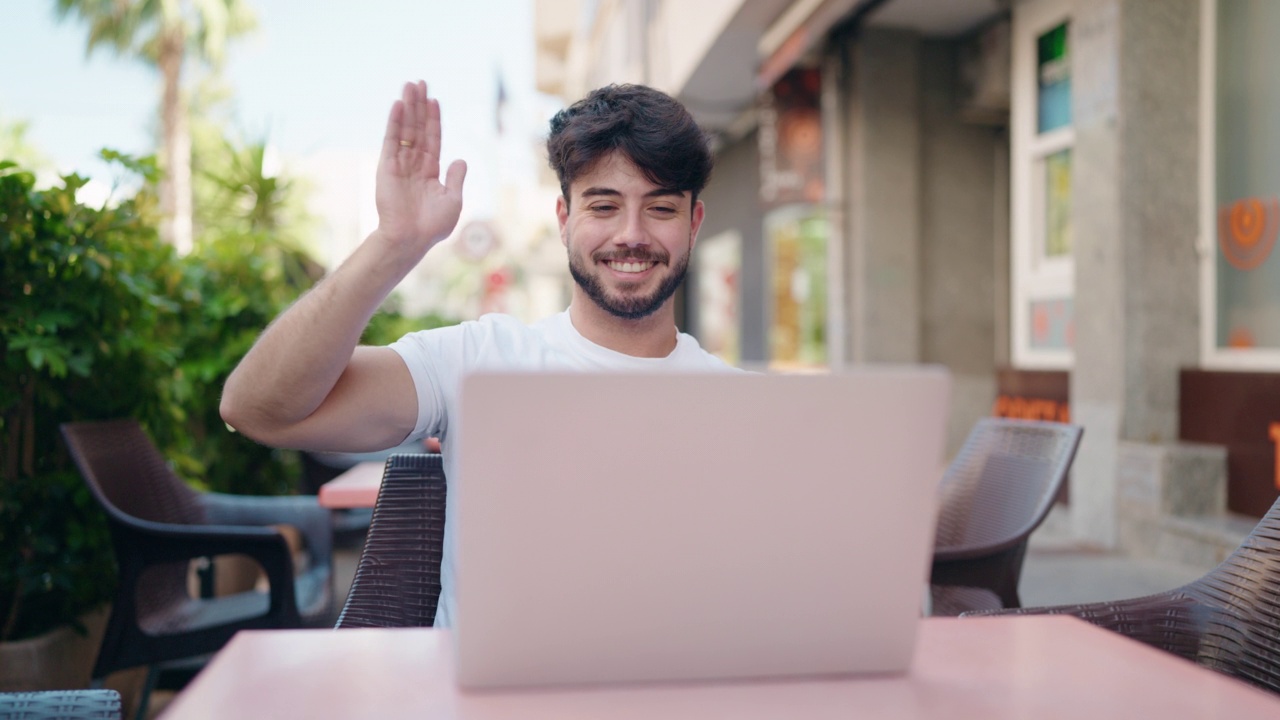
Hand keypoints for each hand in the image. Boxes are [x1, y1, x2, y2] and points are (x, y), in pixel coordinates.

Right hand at [374, 81, 467, 252]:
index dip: (434, 119)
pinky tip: (399, 104)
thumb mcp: (453, 200)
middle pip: (418, 128)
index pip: (433, 139)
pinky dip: (395, 122)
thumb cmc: (433, 225)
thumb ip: (456, 178)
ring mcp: (400, 164)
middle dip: (419, 105)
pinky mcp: (386, 166)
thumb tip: (460, 159)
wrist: (411, 238)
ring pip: (405, 129)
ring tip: (409, 85)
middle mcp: (414, 164)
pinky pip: (391, 140)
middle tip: (420, 82)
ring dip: (408, 107)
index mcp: (430, 172)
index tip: (434, 99)